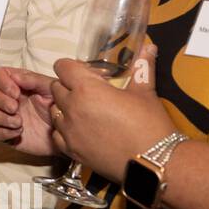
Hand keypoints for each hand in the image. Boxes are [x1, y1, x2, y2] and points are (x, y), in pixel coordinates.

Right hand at [0, 66, 59, 155]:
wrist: (67, 134)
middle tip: (15, 107)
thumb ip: (33, 79)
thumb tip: (15, 76)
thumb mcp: (51, 89)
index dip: (1, 82)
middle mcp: (6, 98)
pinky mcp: (5, 134)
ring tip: (18, 122)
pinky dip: (3, 132)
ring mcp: (3, 116)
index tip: (16, 92)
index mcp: (17, 85)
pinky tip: (18, 132)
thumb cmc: (59, 110)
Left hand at [49, 45, 175, 183]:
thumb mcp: (145, 92)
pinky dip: (64, 130)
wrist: (154, 162)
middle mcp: (72, 107)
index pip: (62, 67)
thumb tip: (149, 46)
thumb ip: (142, 67)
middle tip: (88, 92)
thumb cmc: (150, 124)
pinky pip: (57, 134)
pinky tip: (81, 130)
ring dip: (65, 108)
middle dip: (69, 86)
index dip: (71, 67)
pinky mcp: (70, 150)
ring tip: (85, 112)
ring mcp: (69, 130)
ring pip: (54, 111)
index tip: (84, 72)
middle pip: (56, 88)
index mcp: (87, 89)